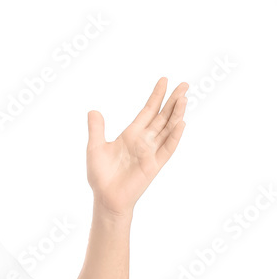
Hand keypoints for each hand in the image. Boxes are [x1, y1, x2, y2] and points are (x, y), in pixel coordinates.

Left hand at [86, 77, 188, 216]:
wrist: (106, 197)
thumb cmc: (100, 175)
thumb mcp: (95, 148)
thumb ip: (96, 129)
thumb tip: (93, 111)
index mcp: (131, 134)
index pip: (147, 111)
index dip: (156, 96)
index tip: (164, 80)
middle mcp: (144, 140)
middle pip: (162, 116)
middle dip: (173, 101)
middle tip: (184, 84)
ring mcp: (151, 152)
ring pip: (168, 129)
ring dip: (177, 114)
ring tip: (184, 98)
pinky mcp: (154, 164)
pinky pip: (168, 148)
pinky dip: (175, 136)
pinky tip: (181, 123)